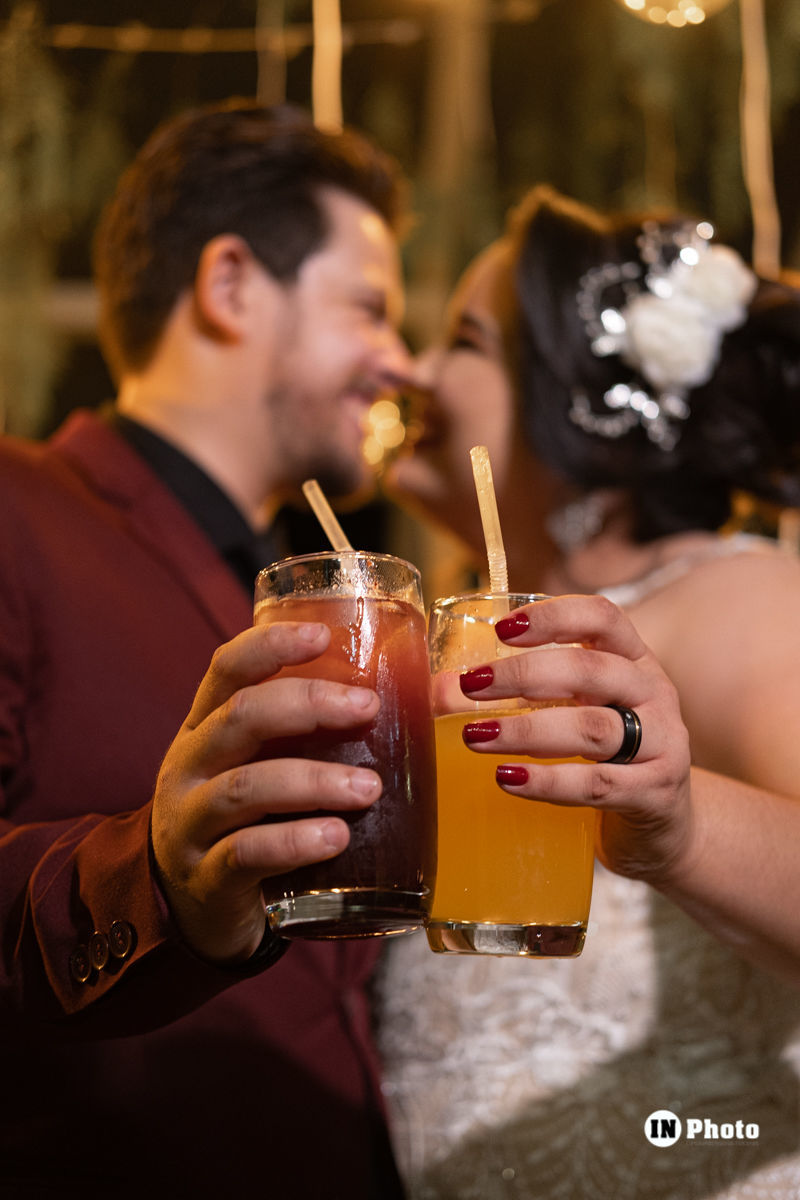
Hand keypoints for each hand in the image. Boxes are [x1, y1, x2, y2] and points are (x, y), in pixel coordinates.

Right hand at [150, 622, 381, 963]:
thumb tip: (434, 695)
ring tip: (369, 789)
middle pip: (240, 717)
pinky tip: (335, 838)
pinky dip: (293, 842)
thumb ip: (320, 734)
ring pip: (245, 788)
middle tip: (367, 708)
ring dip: (314, 781)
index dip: (271, 645)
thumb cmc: (249, 821)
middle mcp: (190, 767)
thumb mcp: (266, 766)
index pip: (227, 668)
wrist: (193, 911)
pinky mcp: (205, 880)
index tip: (322, 635)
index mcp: (206, 727)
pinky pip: (245, 854)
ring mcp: (191, 824)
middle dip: (308, 705)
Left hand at [459, 594, 692, 885]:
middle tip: (471, 686)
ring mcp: (662, 743)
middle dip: (523, 674)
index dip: (553, 616)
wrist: (665, 829)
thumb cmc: (606, 759)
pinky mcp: (656, 793)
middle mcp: (653, 693)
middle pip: (590, 670)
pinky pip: (598, 785)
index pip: (603, 618)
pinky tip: (508, 778)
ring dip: (526, 729)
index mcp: (633, 660)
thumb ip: (520, 696)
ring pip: (593, 728)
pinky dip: (548, 782)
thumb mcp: (574, 714)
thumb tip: (439, 689)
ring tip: (475, 736)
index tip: (502, 629)